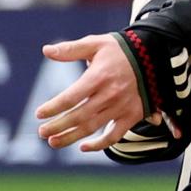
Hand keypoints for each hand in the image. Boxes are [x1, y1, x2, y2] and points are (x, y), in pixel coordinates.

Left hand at [36, 34, 147, 152]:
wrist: (152, 56)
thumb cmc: (118, 50)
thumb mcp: (95, 43)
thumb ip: (70, 49)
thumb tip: (46, 51)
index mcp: (98, 77)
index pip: (71, 97)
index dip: (53, 107)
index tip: (39, 113)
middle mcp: (109, 94)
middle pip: (79, 116)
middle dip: (58, 126)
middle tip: (42, 132)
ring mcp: (120, 107)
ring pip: (92, 127)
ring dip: (71, 137)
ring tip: (53, 142)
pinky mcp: (131, 116)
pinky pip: (114, 136)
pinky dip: (100, 145)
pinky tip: (83, 147)